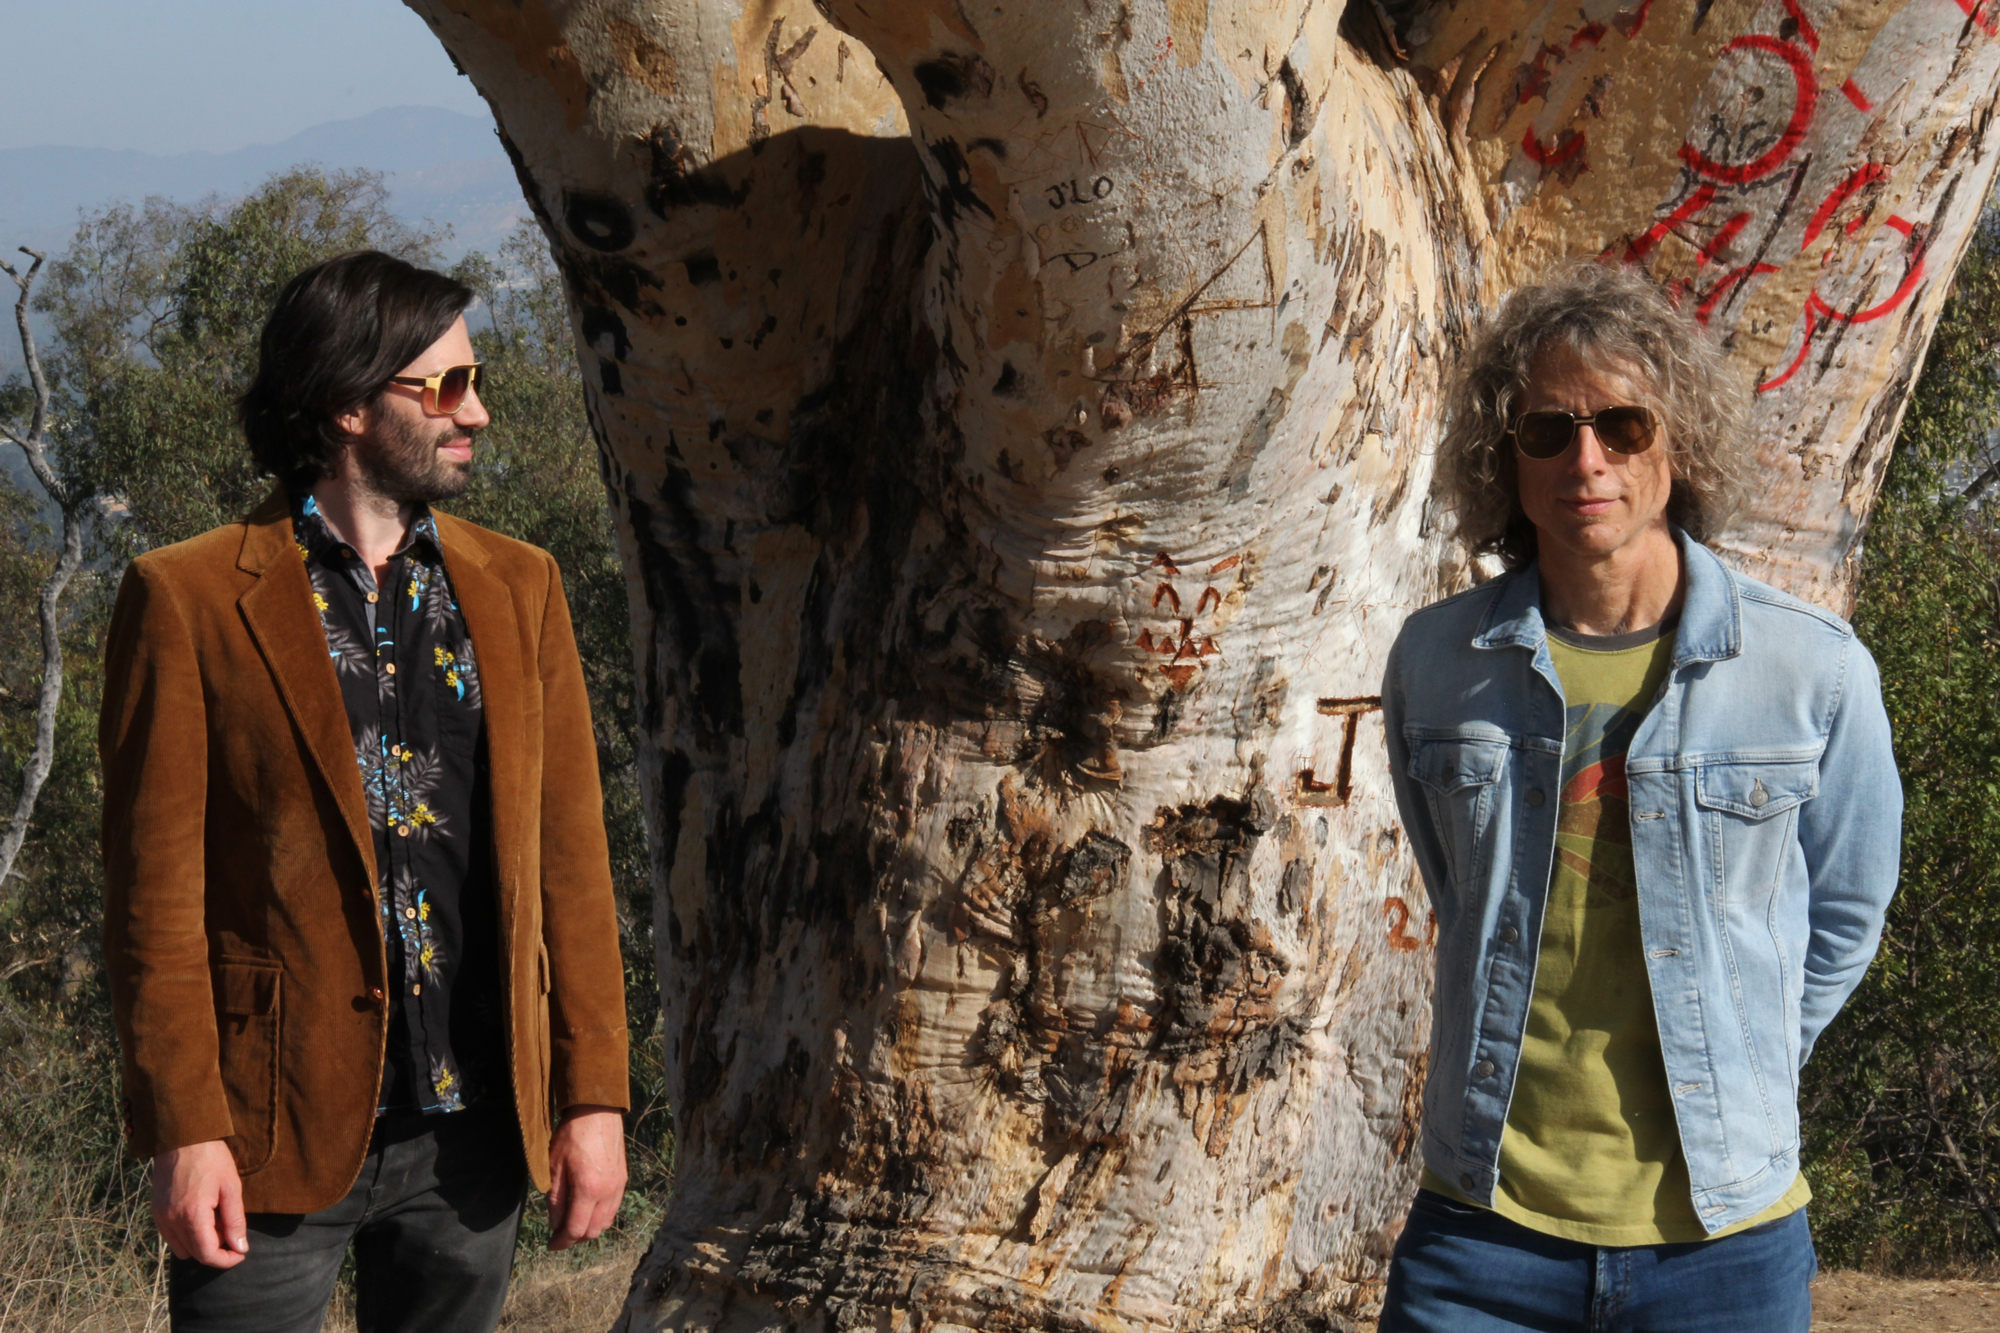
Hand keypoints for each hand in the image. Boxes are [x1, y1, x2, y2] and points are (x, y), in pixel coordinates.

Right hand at [151, 1140, 247, 1267]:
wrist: (182, 1136)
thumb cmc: (211, 1159)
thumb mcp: (231, 1187)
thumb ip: (235, 1221)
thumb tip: (240, 1248)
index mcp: (192, 1216)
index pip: (207, 1254)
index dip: (226, 1260)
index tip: (241, 1253)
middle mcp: (171, 1221)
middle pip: (194, 1254)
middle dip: (215, 1250)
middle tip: (231, 1231)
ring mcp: (160, 1217)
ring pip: (181, 1248)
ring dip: (200, 1244)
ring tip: (216, 1221)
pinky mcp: (155, 1211)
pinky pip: (170, 1236)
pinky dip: (186, 1235)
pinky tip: (201, 1216)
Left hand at [547, 1105, 625, 1250]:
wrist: (597, 1110)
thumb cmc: (571, 1134)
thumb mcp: (555, 1166)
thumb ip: (555, 1199)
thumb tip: (555, 1224)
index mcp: (589, 1190)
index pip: (576, 1230)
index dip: (561, 1242)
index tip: (550, 1245)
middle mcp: (608, 1192)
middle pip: (593, 1231)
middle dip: (574, 1238)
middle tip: (558, 1233)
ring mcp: (619, 1186)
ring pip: (606, 1222)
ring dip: (588, 1228)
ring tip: (572, 1221)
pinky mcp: (623, 1179)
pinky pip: (613, 1208)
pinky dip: (600, 1216)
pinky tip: (587, 1207)